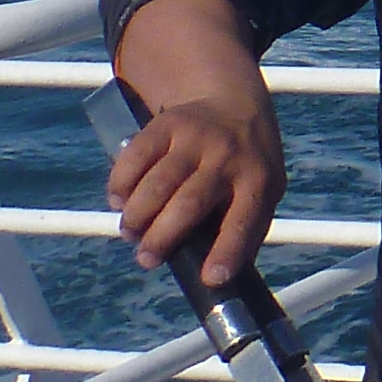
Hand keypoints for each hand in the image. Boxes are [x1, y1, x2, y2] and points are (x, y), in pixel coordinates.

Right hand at [106, 0, 283, 288]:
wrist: (232, 100)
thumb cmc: (246, 164)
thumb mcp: (263, 191)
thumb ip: (247, 230)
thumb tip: (220, 280)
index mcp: (258, 180)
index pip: (244, 221)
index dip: (227, 251)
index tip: (210, 279)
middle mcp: (227, 157)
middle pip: (189, 204)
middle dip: (162, 238)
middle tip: (145, 259)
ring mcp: (196, 138)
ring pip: (158, 183)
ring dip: (137, 215)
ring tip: (130, 233)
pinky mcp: (167, 124)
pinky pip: (136, 156)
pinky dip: (122, 183)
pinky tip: (118, 202)